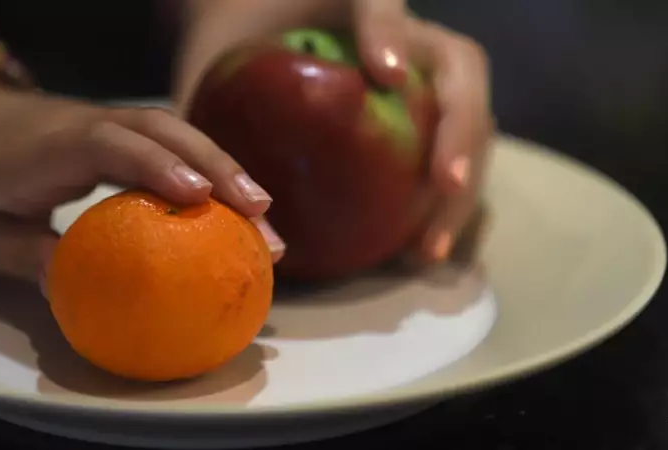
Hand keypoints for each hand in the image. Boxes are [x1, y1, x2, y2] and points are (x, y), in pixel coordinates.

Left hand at [0, 66, 285, 282]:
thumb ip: (23, 254)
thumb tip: (77, 288)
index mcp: (46, 146)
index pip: (110, 144)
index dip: (158, 165)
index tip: (201, 199)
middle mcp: (85, 125)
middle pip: (163, 130)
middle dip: (218, 167)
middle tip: (262, 214)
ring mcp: (104, 125)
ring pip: (175, 133)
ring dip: (223, 168)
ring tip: (264, 214)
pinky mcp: (115, 134)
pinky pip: (168, 146)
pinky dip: (205, 170)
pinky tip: (230, 206)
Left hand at [175, 0, 493, 263]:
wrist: (255, 30)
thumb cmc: (236, 39)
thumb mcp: (215, 54)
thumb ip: (208, 90)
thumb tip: (195, 168)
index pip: (378, 0)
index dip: (389, 32)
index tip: (387, 77)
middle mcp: (401, 31)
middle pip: (456, 63)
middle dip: (457, 124)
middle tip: (444, 183)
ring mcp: (423, 71)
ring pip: (472, 112)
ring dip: (464, 179)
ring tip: (430, 244)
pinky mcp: (426, 113)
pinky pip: (456, 150)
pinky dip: (449, 201)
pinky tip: (423, 247)